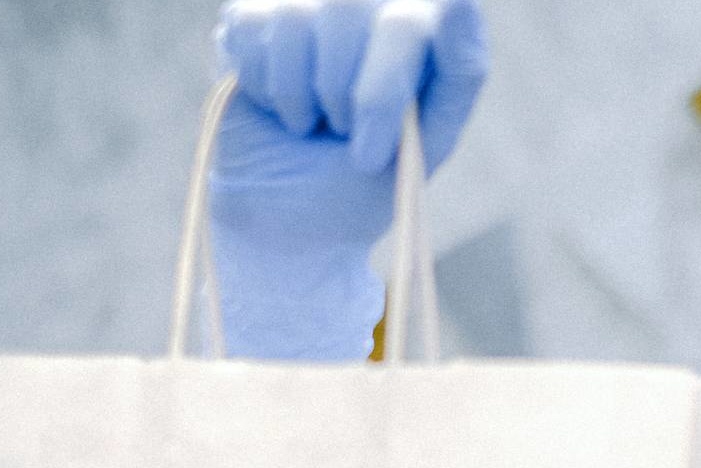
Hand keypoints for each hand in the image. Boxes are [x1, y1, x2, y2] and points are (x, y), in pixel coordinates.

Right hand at [207, 0, 487, 358]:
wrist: (290, 212)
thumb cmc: (365, 184)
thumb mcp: (422, 147)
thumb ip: (445, 85)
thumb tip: (449, 9)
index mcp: (443, 30)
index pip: (440, 14)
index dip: (387, 88)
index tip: (367, 155)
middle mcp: (386, 1)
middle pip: (354, 8)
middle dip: (340, 93)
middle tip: (341, 139)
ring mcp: (321, 1)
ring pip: (297, 15)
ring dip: (298, 93)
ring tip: (312, 126)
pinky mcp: (261, 9)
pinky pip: (251, 24)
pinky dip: (262, 84)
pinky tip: (280, 108)